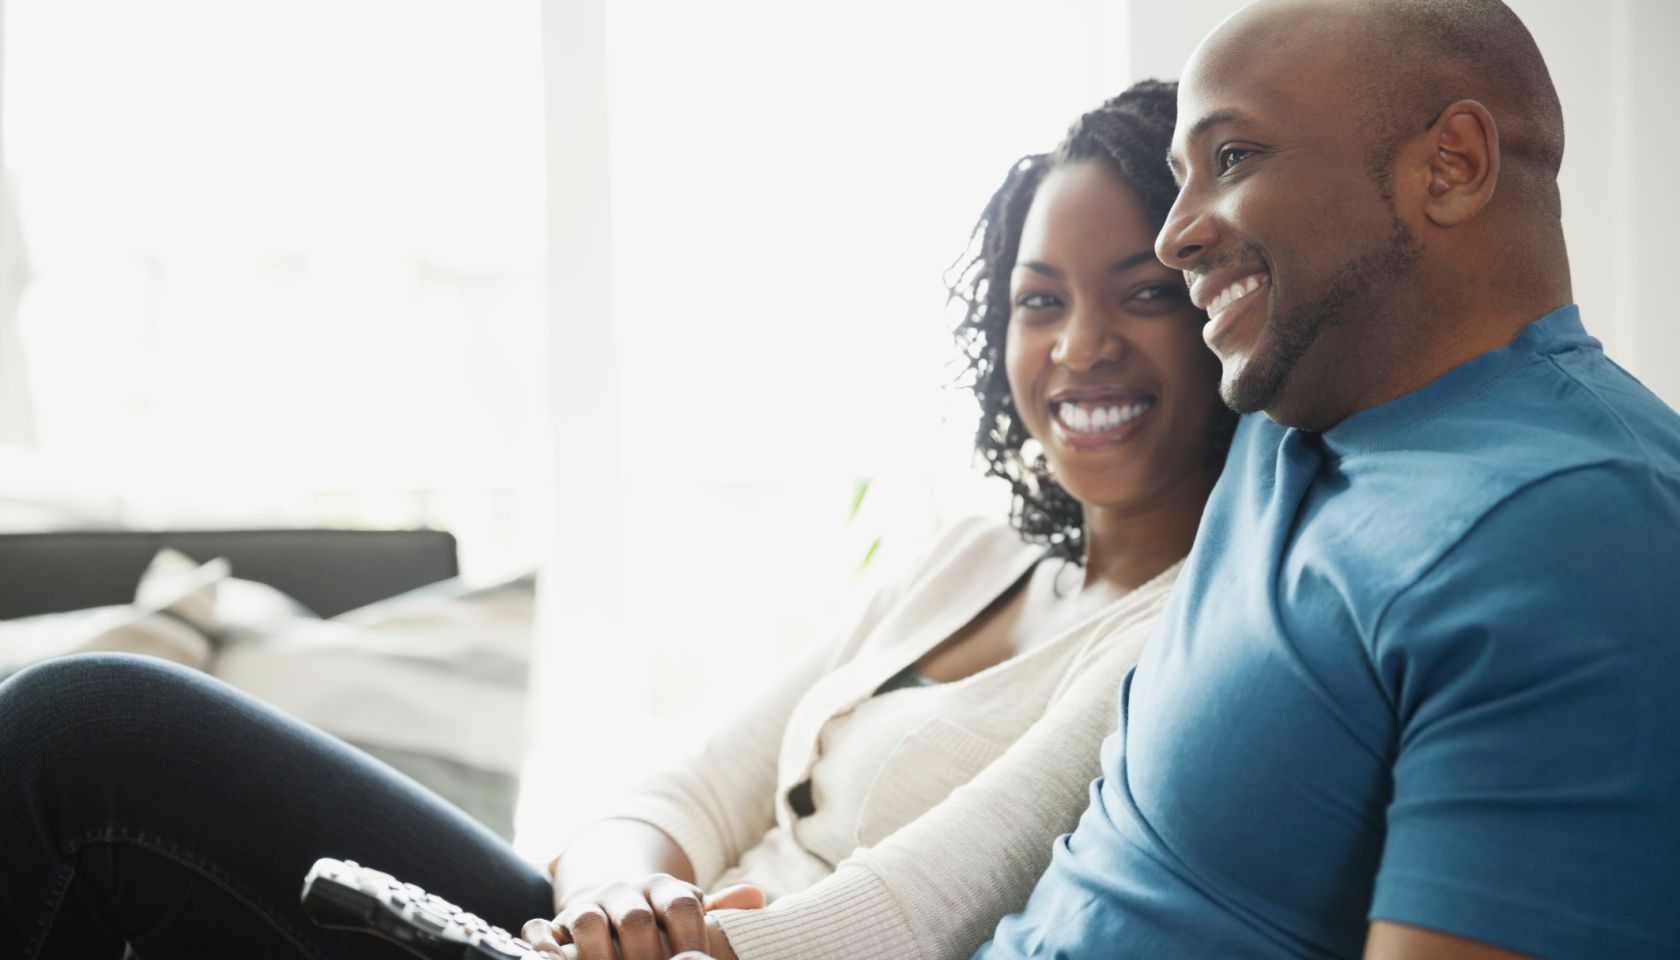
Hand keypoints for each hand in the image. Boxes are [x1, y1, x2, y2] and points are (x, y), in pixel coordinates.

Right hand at [521, 876, 763, 959]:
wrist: (608, 896)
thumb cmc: (657, 916)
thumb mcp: (685, 909)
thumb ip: (718, 909)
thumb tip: (757, 898)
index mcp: (662, 890)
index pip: (682, 904)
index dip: (693, 935)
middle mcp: (623, 893)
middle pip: (635, 916)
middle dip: (646, 951)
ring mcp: (586, 906)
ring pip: (588, 920)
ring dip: (598, 953)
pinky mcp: (553, 924)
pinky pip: (541, 930)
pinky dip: (544, 948)